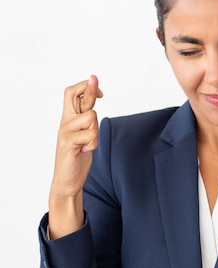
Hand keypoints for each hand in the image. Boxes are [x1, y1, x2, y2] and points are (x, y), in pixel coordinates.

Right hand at [48, 75, 102, 237]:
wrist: (68, 180)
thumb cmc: (78, 157)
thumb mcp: (85, 134)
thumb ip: (87, 118)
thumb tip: (95, 97)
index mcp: (68, 118)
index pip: (72, 93)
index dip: (86, 87)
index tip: (100, 91)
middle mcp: (65, 122)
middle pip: (75, 95)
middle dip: (91, 90)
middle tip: (102, 92)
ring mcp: (65, 131)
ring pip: (91, 117)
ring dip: (96, 132)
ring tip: (88, 144)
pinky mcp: (68, 142)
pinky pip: (90, 135)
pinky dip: (93, 144)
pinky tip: (85, 151)